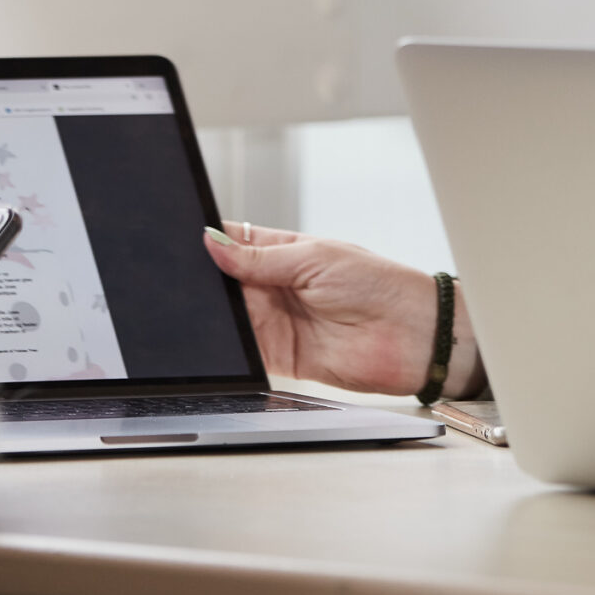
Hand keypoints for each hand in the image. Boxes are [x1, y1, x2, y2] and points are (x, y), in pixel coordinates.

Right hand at [202, 223, 477, 399]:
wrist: (411, 336)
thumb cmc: (378, 285)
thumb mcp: (314, 259)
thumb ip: (259, 258)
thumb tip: (212, 241)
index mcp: (285, 253)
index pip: (236, 242)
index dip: (210, 240)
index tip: (183, 238)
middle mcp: (277, 286)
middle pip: (224, 281)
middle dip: (204, 280)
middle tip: (183, 278)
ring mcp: (276, 321)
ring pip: (227, 317)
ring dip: (212, 315)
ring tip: (197, 307)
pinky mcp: (280, 357)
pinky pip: (243, 353)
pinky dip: (228, 349)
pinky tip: (215, 339)